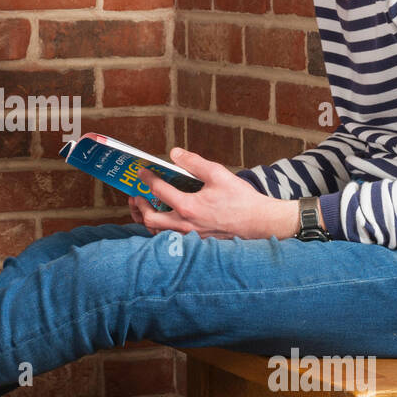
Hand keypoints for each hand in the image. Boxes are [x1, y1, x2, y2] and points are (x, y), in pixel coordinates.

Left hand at [134, 148, 302, 239]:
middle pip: (150, 218)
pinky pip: (170, 238)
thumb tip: (174, 153)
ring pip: (158, 232)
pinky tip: (163, 219)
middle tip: (136, 195)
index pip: (159, 190)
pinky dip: (161, 229)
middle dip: (139, 206)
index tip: (142, 171)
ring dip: (147, 219)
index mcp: (189, 207)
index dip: (148, 178)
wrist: (260, 224)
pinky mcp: (195, 243)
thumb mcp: (218, 174)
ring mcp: (190, 236)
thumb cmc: (241, 200)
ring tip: (144, 207)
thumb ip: (194, 162)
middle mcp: (185, 225)